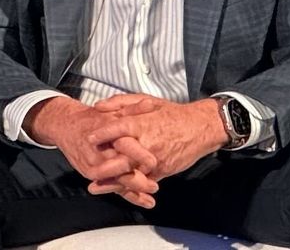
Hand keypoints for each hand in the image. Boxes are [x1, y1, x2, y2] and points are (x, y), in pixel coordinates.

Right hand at [26, 98, 159, 207]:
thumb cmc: (92, 118)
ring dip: (135, 189)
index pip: (124, 146)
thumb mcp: (113, 110)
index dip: (140, 155)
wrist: (66, 125)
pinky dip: (128, 194)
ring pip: (117, 181)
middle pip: (121, 168)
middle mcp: (98, 150)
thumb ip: (133, 109)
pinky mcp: (90, 173)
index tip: (154, 162)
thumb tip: (151, 104)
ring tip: (151, 193)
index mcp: (106, 132)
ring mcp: (92, 164)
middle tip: (154, 185)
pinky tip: (144, 200)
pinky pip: (110, 186)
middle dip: (139, 179)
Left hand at [85, 96, 229, 188]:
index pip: (118, 129)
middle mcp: (147, 143)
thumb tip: (98, 106)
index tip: (89, 139)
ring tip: (97, 186)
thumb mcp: (145, 100)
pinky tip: (117, 189)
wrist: (200, 128)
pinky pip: (144, 181)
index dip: (103, 134)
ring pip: (132, 173)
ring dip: (114, 181)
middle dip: (105, 166)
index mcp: (142, 124)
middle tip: (89, 169)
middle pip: (123, 157)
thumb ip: (120, 102)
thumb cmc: (170, 113)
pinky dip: (131, 186)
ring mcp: (155, 159)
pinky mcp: (163, 171)